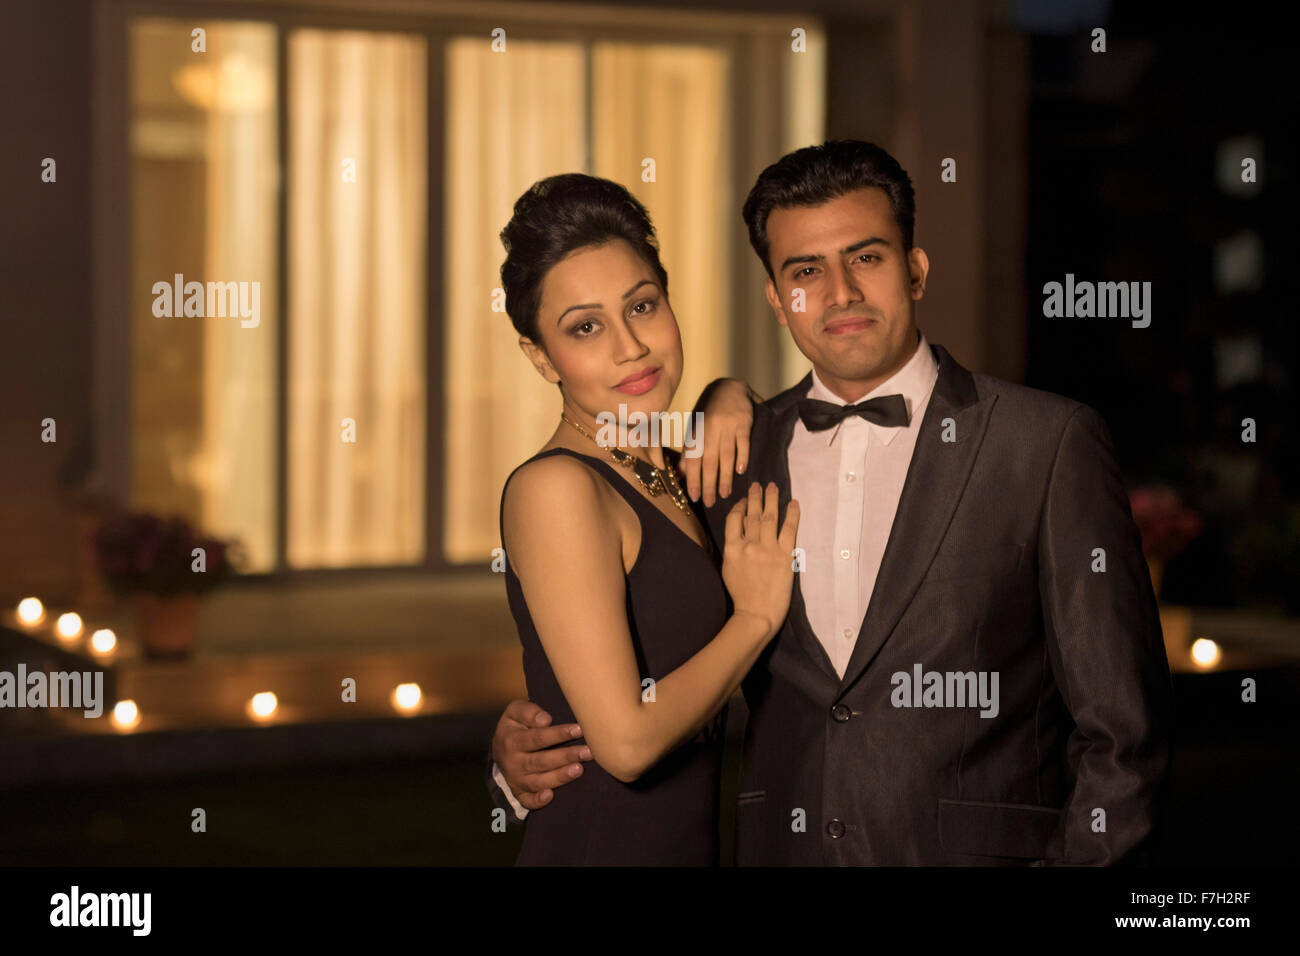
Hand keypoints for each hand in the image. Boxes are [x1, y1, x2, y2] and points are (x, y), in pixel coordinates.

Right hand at [491, 699, 592, 810]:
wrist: (499, 749)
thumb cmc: (515, 727)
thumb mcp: (515, 712)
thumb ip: (528, 711)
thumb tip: (545, 719)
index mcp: (512, 741)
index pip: (537, 738)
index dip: (558, 734)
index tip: (578, 729)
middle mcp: (513, 762)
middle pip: (541, 761)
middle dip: (565, 756)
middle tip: (587, 752)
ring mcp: (516, 780)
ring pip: (538, 781)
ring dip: (559, 776)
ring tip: (579, 769)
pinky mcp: (520, 793)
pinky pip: (527, 801)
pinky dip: (538, 801)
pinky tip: (551, 796)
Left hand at [681, 378, 755, 506]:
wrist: (729, 387)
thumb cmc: (708, 411)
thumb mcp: (695, 428)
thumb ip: (689, 450)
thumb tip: (681, 474)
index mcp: (697, 432)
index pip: (693, 459)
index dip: (693, 479)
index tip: (694, 497)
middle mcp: (710, 430)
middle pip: (709, 461)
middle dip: (708, 484)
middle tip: (710, 502)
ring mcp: (728, 426)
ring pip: (725, 455)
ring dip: (725, 477)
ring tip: (725, 494)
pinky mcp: (744, 423)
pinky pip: (743, 442)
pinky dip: (742, 457)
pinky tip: (741, 471)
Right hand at [721, 482, 799, 639]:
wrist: (756, 614)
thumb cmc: (742, 596)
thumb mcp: (728, 569)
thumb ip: (733, 550)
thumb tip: (740, 533)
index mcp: (732, 548)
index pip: (734, 519)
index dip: (740, 507)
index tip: (744, 500)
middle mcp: (748, 544)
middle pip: (752, 515)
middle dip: (755, 497)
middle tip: (758, 485)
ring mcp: (767, 548)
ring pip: (769, 517)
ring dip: (771, 499)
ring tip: (772, 487)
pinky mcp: (784, 555)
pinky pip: (789, 528)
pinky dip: (792, 513)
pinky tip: (793, 502)